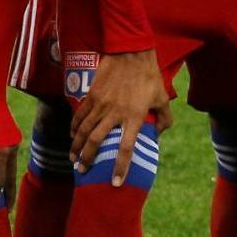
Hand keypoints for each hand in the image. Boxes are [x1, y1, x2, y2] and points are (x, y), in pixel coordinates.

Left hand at [0, 147, 17, 215]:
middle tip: (6, 212)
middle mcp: (11, 146)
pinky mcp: (8, 136)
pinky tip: (1, 178)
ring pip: (12, 168)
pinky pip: (9, 159)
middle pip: (10, 177)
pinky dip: (6, 171)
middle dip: (9, 196)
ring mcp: (12, 141)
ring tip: (6, 201)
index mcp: (1, 150)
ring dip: (8, 184)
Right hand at [70, 50, 170, 179]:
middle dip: (87, 158)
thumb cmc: (149, 77)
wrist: (130, 53)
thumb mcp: (162, 98)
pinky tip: (72, 136)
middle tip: (82, 171)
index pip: (126, 148)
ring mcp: (101, 104)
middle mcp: (115, 113)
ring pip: (84, 130)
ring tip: (73, 158)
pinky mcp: (91, 95)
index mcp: (135, 117)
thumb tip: (158, 134)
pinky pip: (80, 115)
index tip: (116, 182)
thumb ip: (164, 119)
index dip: (120, 167)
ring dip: (77, 146)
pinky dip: (74, 127)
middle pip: (97, 141)